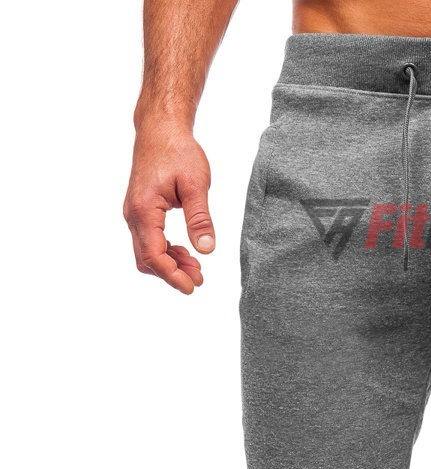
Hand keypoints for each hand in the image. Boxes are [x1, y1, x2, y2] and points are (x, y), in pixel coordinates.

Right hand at [123, 122, 214, 293]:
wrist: (161, 130)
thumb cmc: (178, 152)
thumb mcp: (196, 185)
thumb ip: (200, 218)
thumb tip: (206, 249)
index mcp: (144, 210)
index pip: (153, 255)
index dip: (172, 275)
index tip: (192, 287)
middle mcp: (133, 214)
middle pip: (147, 259)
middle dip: (172, 273)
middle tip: (199, 279)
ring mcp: (134, 213)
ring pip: (146, 252)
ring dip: (170, 264)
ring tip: (197, 268)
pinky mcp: (140, 211)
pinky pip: (148, 241)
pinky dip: (166, 252)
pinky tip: (186, 253)